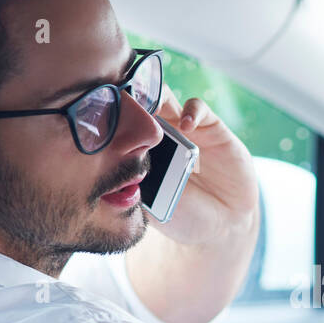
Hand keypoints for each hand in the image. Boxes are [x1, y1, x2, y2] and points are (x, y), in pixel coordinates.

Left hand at [123, 85, 260, 322]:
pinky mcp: (212, 128)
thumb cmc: (184, 217)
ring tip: (148, 109)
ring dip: (155, 97)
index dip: (111, 116)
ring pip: (165, 97)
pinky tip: (186, 126)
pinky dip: (191, 111)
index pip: (120, 123)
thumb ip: (131, 185)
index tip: (100, 118)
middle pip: (139, 103)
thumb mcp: (150, 205)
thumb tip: (103, 169)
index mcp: (139, 150)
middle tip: (121, 103)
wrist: (223, 226)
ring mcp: (186, 129)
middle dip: (128, 99)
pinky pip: (197, 108)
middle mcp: (160, 135)